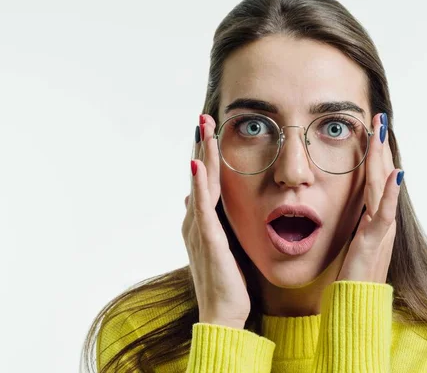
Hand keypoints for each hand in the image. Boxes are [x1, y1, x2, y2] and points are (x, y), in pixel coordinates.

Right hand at [181, 114, 249, 329]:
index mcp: (202, 222)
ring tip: (202, 128)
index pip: (205, 181)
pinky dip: (199, 186)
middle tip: (204, 117)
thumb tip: (196, 202)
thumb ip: (214, 223)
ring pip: (201, 185)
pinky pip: (202, 209)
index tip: (211, 130)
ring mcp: (199, 230)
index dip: (207, 155)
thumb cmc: (227, 282)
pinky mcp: (207, 241)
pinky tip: (196, 165)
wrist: (223, 314)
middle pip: (200, 176)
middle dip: (203, 145)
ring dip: (202, 154)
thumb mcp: (224, 245)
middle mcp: (196, 222)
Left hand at [337, 112, 403, 282]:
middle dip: (380, 146)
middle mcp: (382, 219)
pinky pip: (384, 214)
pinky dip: (391, 193)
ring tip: (382, 133)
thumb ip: (356, 222)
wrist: (358, 302)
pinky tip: (395, 174)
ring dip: (383, 158)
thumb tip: (354, 206)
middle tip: (379, 118)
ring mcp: (380, 229)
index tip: (372, 130)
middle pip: (382, 176)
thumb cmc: (353, 275)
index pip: (376, 179)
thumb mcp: (353, 241)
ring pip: (383, 187)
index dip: (375, 154)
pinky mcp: (374, 241)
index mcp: (375, 218)